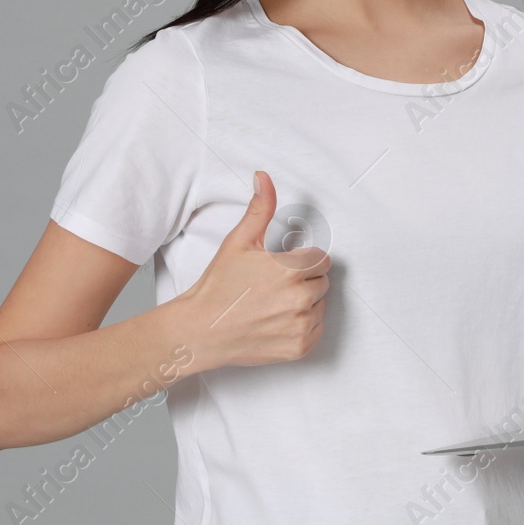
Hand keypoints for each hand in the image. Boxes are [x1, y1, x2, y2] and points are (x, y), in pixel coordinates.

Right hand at [173, 170, 330, 368]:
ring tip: (273, 303)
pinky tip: (276, 320)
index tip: (282, 267)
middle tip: (273, 286)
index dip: (302, 260)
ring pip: (320, 305)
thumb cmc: (218, 286)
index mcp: (290, 270)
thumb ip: (260, 208)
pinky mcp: (298, 347)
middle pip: (323, 281)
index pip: (321, 259)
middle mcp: (299, 299)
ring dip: (305, 303)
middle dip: (304, 280)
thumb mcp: (238, 242)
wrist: (200, 330)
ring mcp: (300, 325)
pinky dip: (302, 325)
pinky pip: (316, 329)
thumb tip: (264, 177)